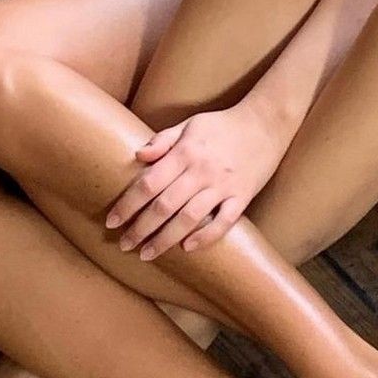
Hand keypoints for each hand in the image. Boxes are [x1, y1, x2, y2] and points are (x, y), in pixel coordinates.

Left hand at [105, 102, 288, 259]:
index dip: (128, 204)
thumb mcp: (189, 125)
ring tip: (146, 254)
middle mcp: (201, 171)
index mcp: (185, 152)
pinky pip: (223, 222)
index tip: (112, 221)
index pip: (149, 183)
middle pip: (165, 206)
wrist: (265, 124)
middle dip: (140, 228)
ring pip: (189, 219)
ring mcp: (223, 186)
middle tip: (124, 245)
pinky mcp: (242, 197)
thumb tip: (137, 156)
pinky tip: (187, 248)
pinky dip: (205, 237)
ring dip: (165, 239)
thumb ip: (162, 141)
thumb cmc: (221, 125)